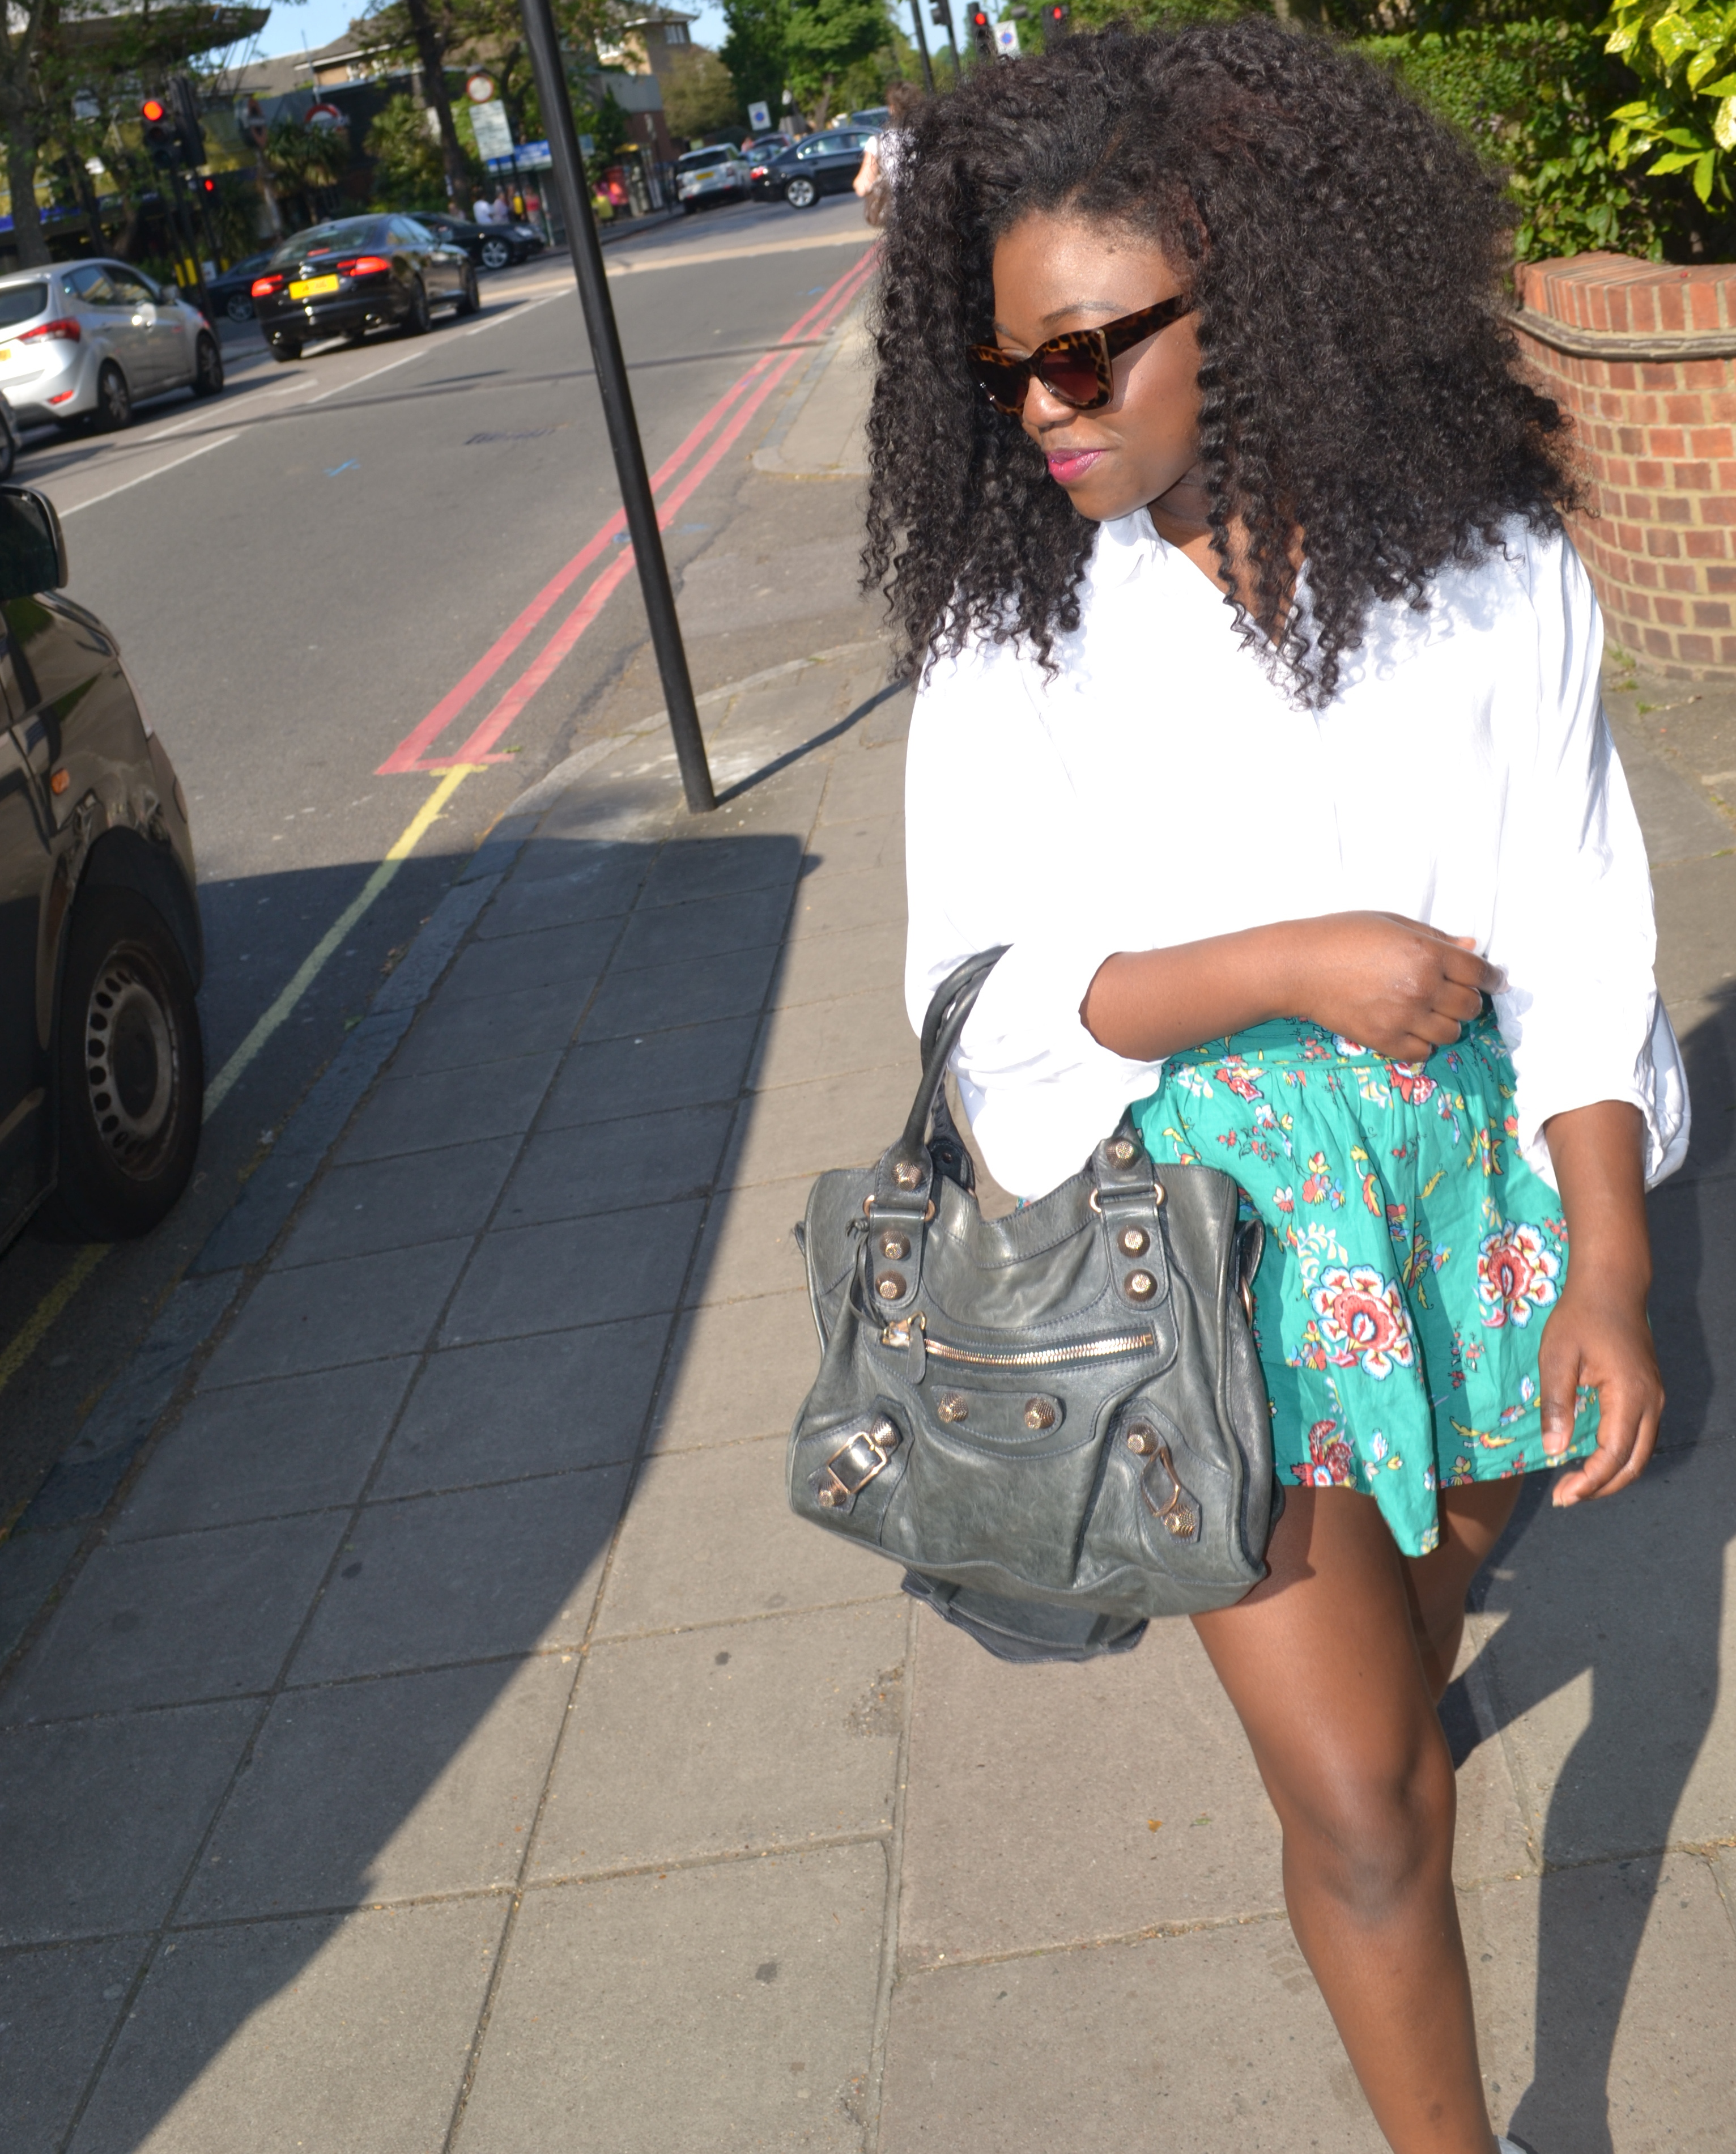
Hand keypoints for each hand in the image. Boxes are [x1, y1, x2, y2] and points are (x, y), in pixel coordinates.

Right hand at [1290, 912, 1501, 1060]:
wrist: (1300, 966)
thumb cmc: (1344, 936)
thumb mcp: (1393, 923)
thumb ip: (1436, 938)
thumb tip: (1472, 949)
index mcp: (1427, 954)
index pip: (1479, 972)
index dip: (1493, 978)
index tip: (1494, 981)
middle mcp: (1421, 988)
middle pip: (1470, 1006)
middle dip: (1468, 1000)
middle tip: (1454, 995)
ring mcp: (1403, 1017)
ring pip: (1450, 1033)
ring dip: (1447, 1024)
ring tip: (1431, 1013)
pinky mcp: (1384, 1039)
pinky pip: (1422, 1052)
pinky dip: (1423, 1043)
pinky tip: (1412, 1029)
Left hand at [1539, 1101, 1659, 1506]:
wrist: (1611, 1285)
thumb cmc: (1579, 1317)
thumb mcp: (1557, 1357)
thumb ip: (1556, 1404)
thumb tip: (1555, 1450)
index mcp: (1629, 1395)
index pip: (1614, 1455)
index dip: (1589, 1482)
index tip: (1562, 1496)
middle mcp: (1650, 1402)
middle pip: (1633, 1463)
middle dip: (1601, 1487)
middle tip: (1565, 1497)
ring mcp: (1653, 1398)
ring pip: (1640, 1453)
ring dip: (1611, 1475)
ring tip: (1575, 1485)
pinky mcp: (1648, 1394)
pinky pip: (1639, 1437)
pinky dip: (1619, 1456)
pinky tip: (1591, 1459)